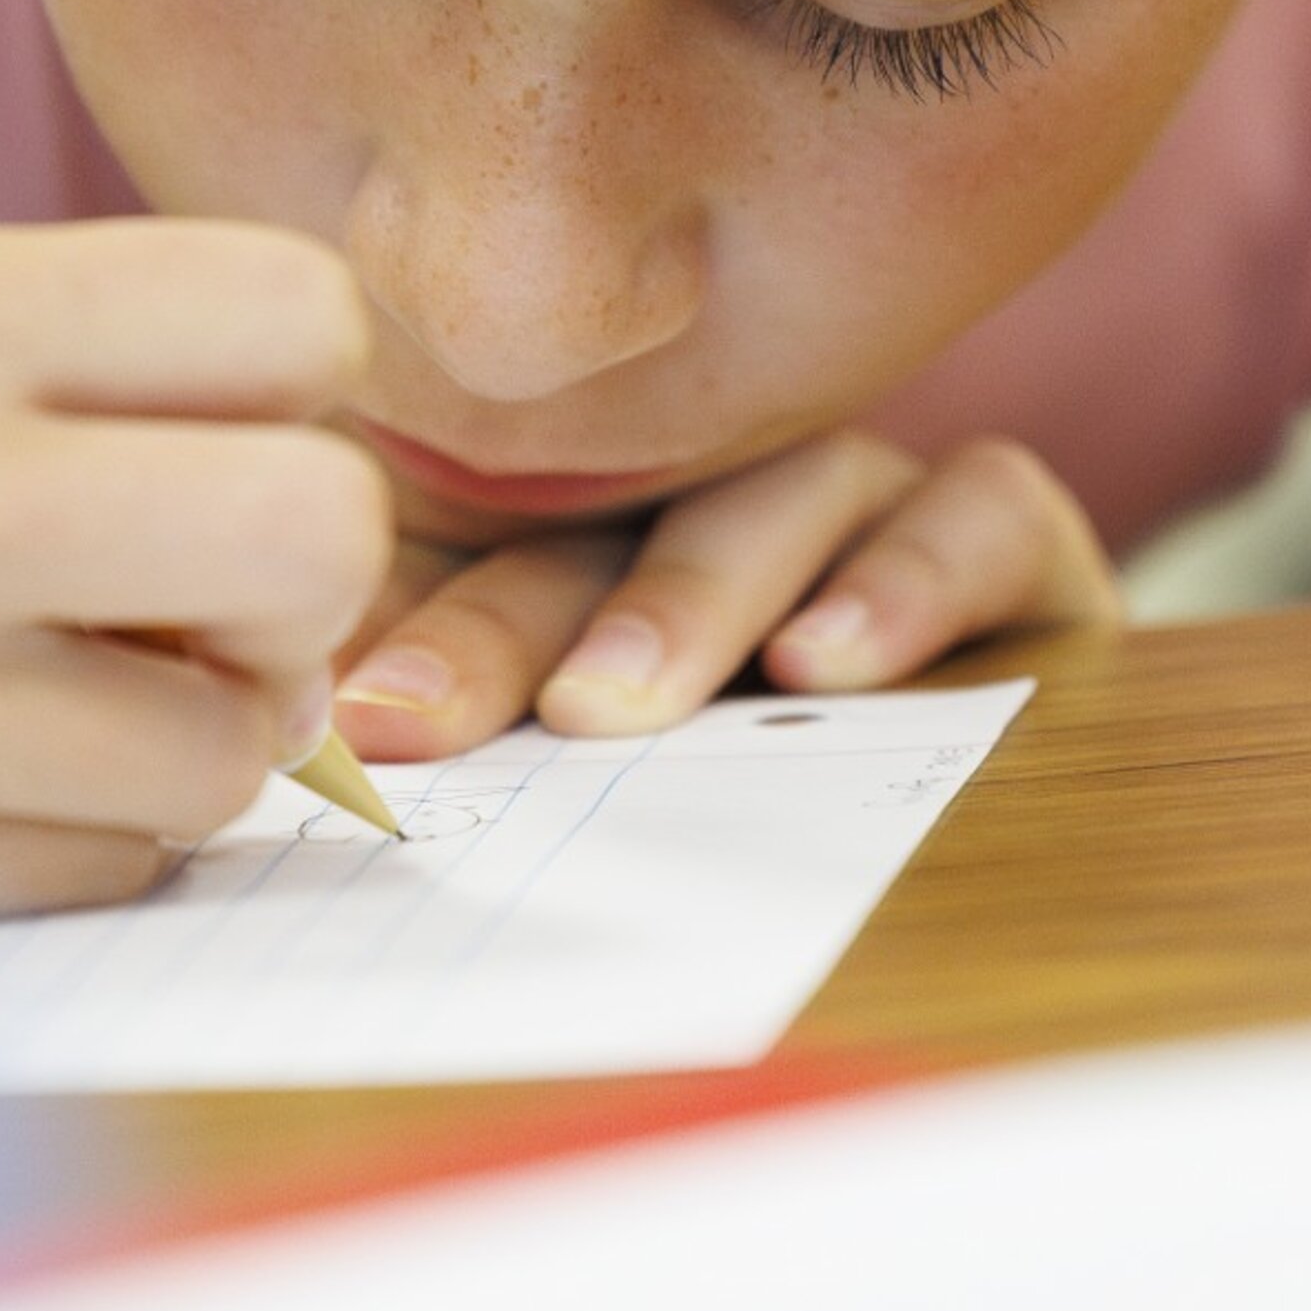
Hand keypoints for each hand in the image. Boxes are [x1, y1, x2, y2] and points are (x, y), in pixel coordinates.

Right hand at [0, 223, 392, 935]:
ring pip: (229, 751)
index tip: (229, 430)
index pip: (289, 312)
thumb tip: (277, 464)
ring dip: (184, 743)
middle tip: (193, 597)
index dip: (303, 386)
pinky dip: (67, 847)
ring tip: (50, 701)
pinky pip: (93, 875)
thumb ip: (23, 374)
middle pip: (317, 532)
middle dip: (299, 584)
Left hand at [327, 430, 1115, 758]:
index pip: (470, 547)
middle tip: (424, 716)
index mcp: (580, 530)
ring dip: (685, 599)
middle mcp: (714, 492)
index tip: (336, 725)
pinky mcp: (1007, 533)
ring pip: (772, 498)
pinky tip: (831, 660)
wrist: (1008, 818)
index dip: (397, 628)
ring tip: (614, 702)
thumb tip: (301, 788)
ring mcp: (860, 502)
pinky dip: (908, 574)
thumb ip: (457, 750)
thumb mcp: (579, 790)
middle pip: (598, 526)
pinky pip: (975, 508)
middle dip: (501, 627)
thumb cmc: (742, 802)